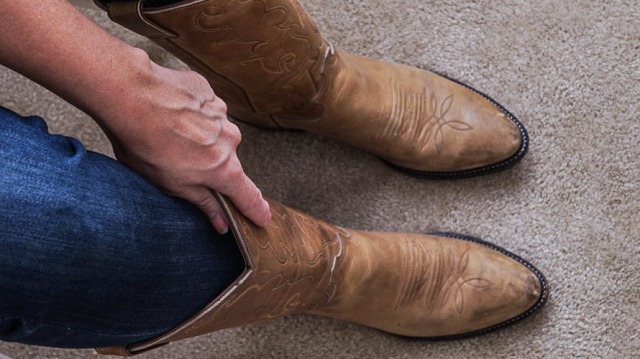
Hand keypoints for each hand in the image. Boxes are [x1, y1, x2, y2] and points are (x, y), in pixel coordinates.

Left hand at [99, 55, 269, 232]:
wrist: (131, 95)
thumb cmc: (146, 143)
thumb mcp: (171, 185)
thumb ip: (202, 202)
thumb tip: (221, 223)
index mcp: (224, 169)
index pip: (249, 196)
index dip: (256, 210)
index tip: (262, 218)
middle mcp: (230, 140)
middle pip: (228, 161)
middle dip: (211, 167)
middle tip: (182, 165)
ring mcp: (221, 113)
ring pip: (216, 134)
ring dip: (200, 139)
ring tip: (170, 137)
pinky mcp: (209, 92)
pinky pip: (206, 111)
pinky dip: (192, 116)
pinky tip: (170, 116)